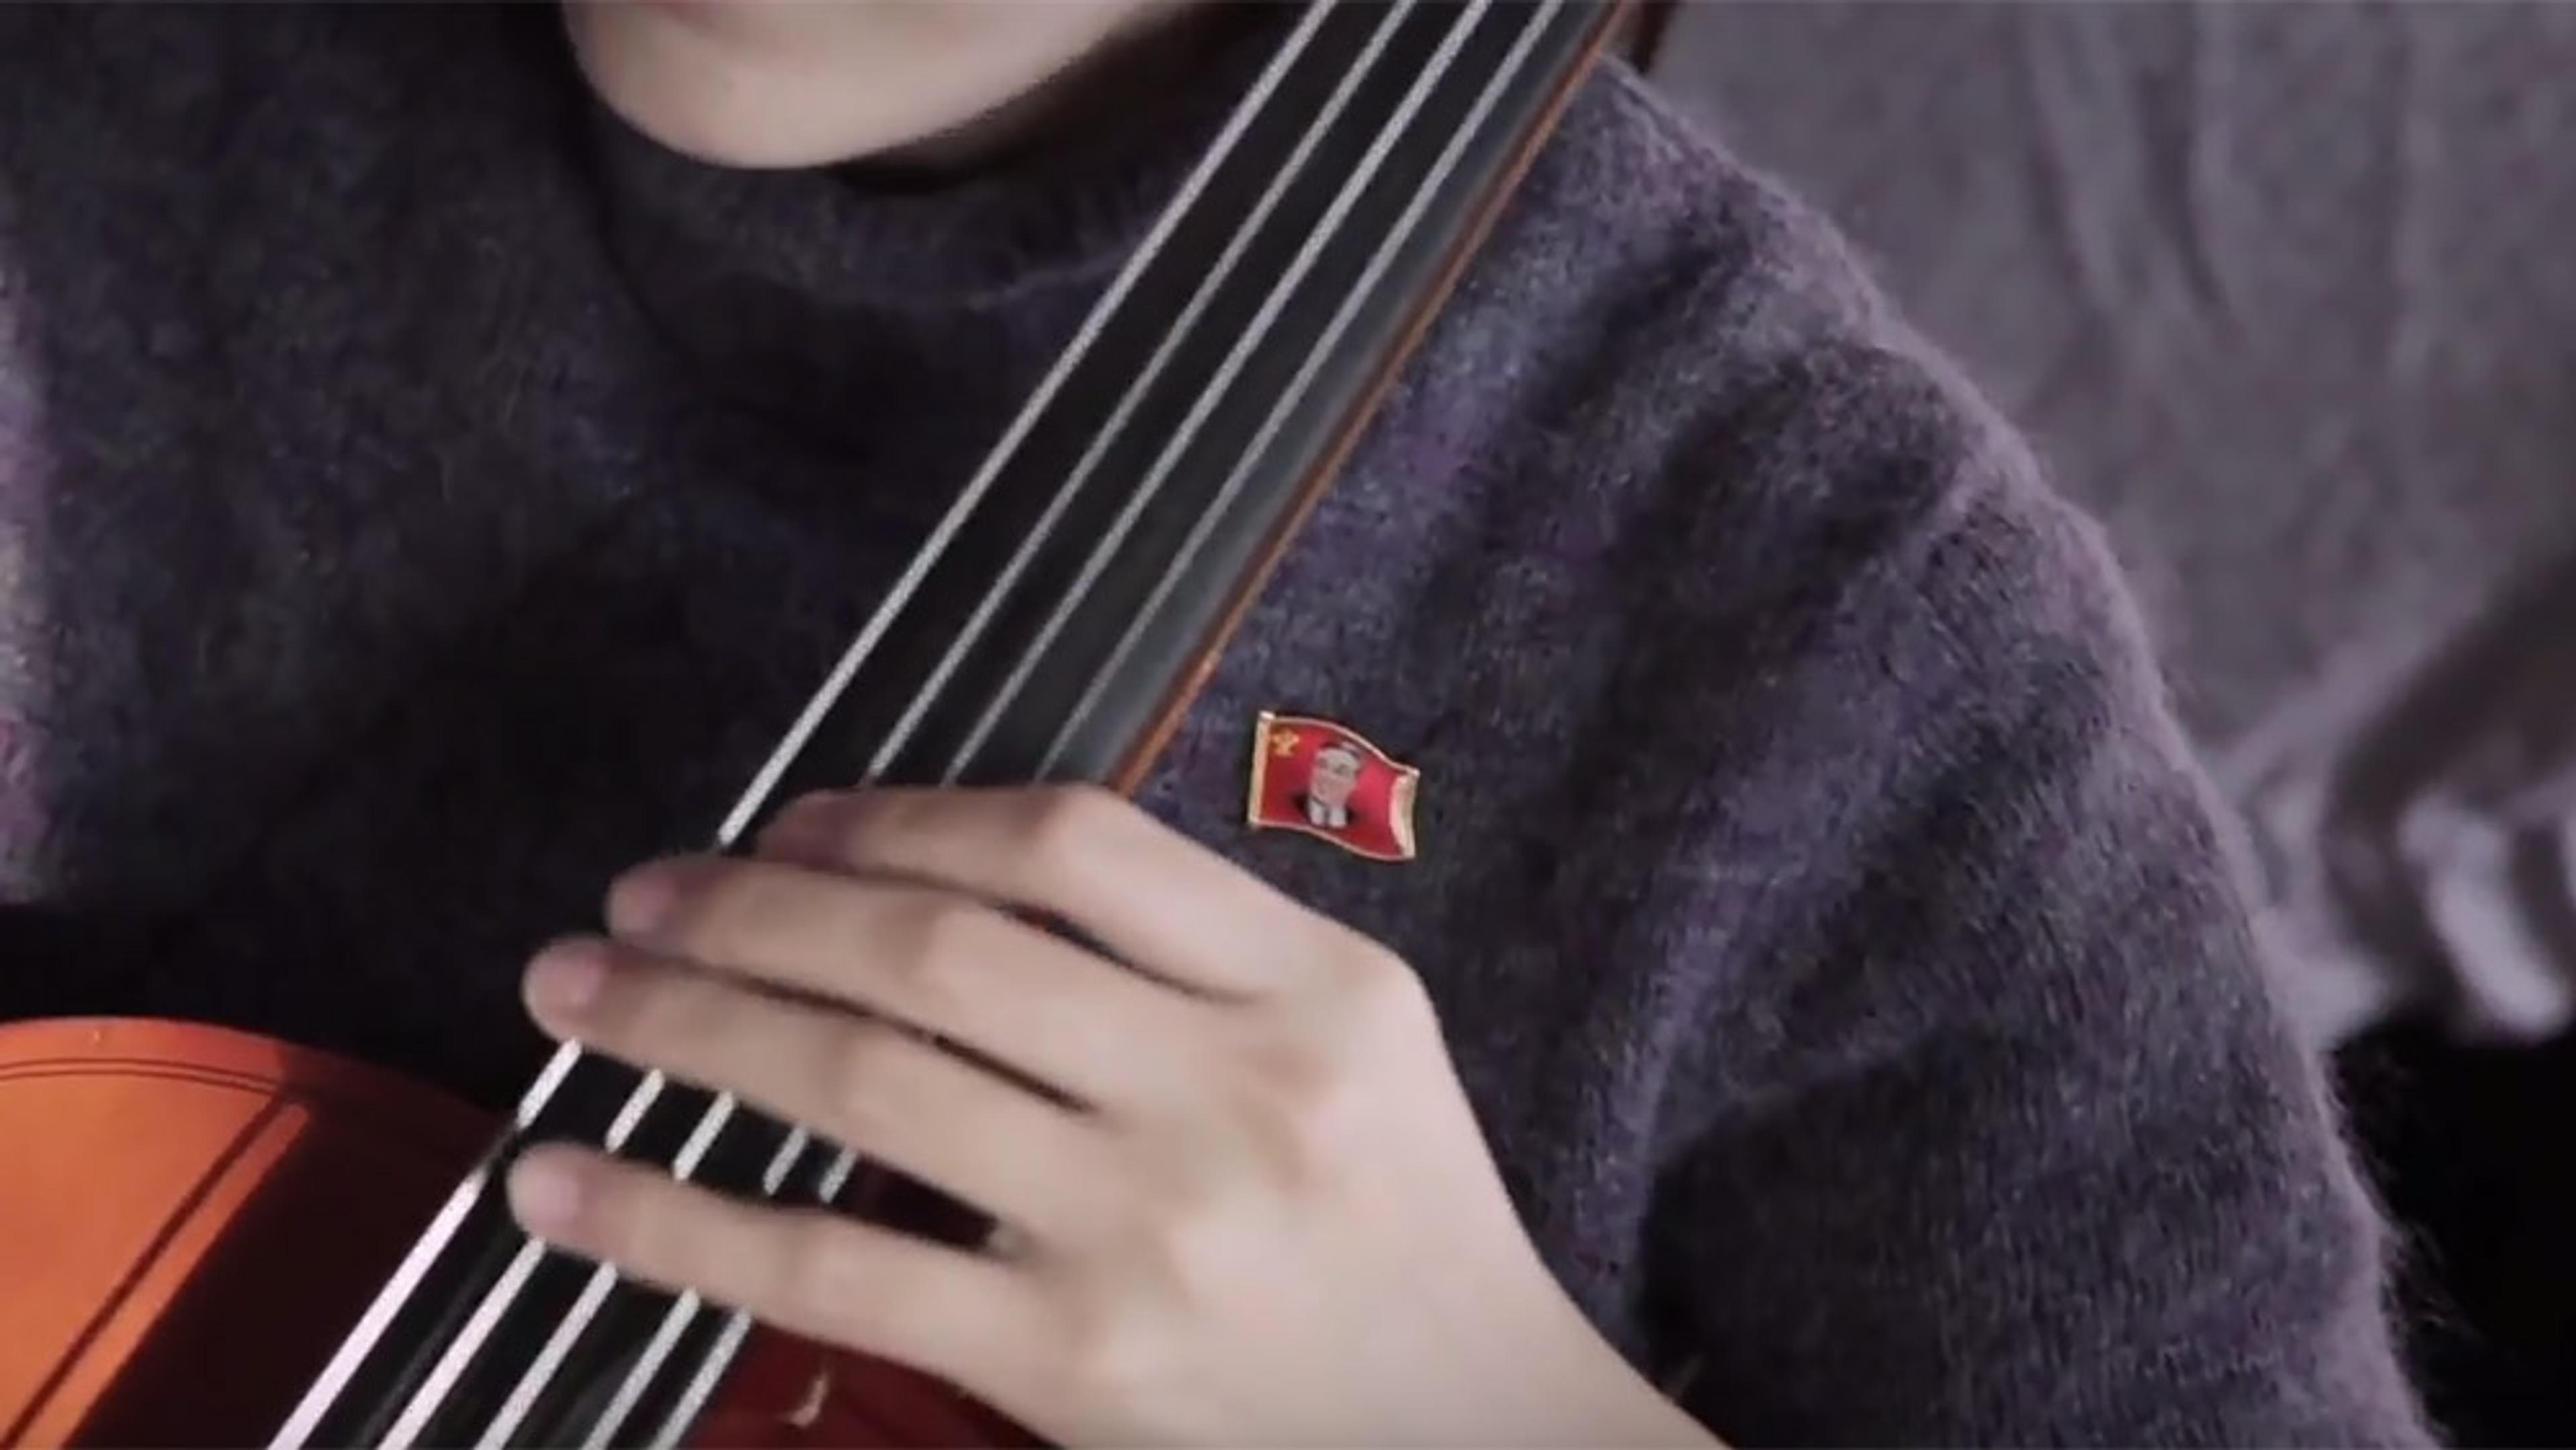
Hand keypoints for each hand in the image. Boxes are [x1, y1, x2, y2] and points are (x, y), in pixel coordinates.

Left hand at [504, 784, 1715, 1447]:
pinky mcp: (1073, 1366)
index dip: (900, 815)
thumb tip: (935, 879)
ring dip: (689, 1025)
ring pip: (866, 1086)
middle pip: (941, 948)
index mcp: (1315, 986)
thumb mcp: (1356, 1040)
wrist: (1487, 1440)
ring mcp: (1149, 1232)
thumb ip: (1192, 952)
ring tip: (576, 993)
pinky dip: (674, 1221)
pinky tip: (565, 1183)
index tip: (792, 824)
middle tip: (636, 898)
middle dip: (754, 907)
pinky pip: (833, 1273)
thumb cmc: (1404, 1226)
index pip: (1074, 844)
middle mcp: (1233, 1092)